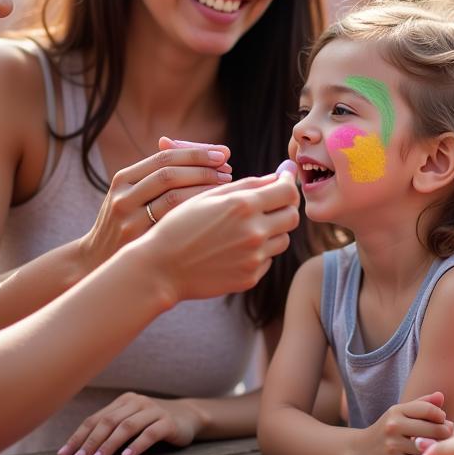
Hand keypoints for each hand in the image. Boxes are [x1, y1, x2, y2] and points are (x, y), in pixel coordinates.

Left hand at [58, 392, 202, 454]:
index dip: (78, 436)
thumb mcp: (132, 423)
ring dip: (109, 444)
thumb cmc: (153, 424)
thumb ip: (112, 432)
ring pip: (127, 426)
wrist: (189, 416)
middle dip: (91, 441)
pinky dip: (137, 445)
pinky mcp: (168, 422)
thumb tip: (81, 453)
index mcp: (123, 401)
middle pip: (109, 421)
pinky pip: (150, 433)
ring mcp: (153, 410)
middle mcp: (136, 402)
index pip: (96, 419)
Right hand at [78, 138, 232, 270]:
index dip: (196, 153)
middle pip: (170, 175)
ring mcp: (130, 220)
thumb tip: (204, 150)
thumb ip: (160, 173)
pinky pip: (176, 224)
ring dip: (204, 190)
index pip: (164, 158)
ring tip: (225, 188)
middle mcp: (124, 197)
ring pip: (174, 198)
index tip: (222, 153)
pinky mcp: (140, 242)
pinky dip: (198, 214)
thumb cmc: (126, 221)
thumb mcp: (133, 194)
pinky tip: (215, 212)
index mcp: (123, 179)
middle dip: (203, 170)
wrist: (96, 260)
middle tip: (228, 170)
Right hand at [138, 170, 299, 303]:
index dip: (289, 183)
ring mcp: (253, 258)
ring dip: (273, 230)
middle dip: (285, 206)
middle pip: (292, 216)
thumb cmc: (179, 226)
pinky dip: (258, 251)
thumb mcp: (208, 197)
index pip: (288, 191)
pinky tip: (234, 248)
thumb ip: (247, 185)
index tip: (284, 178)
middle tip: (270, 202)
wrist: (161, 268)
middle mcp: (254, 232)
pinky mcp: (250, 278)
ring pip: (283, 239)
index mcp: (243, 206)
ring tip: (246, 227)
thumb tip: (277, 177)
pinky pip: (267, 259)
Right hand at [354, 392, 452, 454]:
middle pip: (433, 429)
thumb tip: (441, 396)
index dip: (441, 417)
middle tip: (449, 440)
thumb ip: (421, 404)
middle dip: (445, 435)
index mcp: (397, 410)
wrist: (358, 450)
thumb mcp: (399, 413)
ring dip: (439, 451)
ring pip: (429, 448)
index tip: (444, 423)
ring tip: (442, 451)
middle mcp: (394, 425)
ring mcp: (393, 444)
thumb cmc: (386, 430)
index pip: (429, 409)